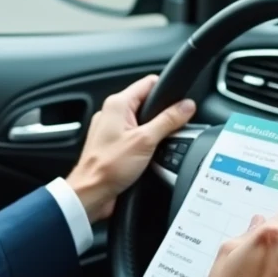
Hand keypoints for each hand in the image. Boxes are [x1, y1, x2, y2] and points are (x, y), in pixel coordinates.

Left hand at [65, 75, 195, 222]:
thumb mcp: (146, 141)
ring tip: (160, 144)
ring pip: (142, 120)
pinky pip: (135, 135)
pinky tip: (151, 153)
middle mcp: (112, 112)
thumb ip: (168, 120)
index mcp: (118, 104)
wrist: (91, 193)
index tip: (182, 103)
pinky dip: (145, 141)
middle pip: (147, 102)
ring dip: (154, 130)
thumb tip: (186, 106)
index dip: (167, 90)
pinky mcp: (113, 143)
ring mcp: (112, 128)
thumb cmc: (108, 167)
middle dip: (162, 113)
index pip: (148, 83)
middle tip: (173, 128)